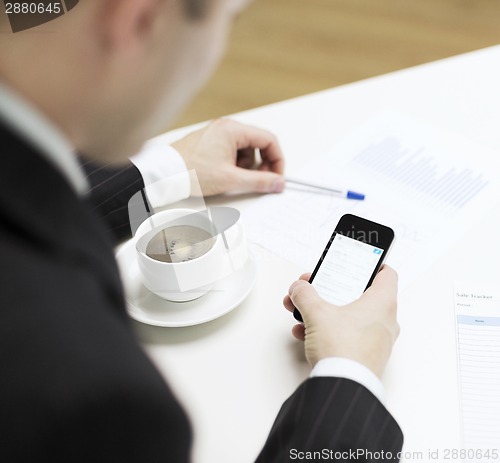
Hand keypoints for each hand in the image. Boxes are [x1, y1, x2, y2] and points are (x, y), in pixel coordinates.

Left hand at [171, 119, 284, 195]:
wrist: (165, 174)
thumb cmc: (192, 171)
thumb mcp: (231, 179)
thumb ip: (259, 181)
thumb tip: (278, 182)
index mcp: (233, 129)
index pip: (268, 139)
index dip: (277, 159)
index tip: (277, 176)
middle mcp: (226, 127)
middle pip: (258, 144)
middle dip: (261, 164)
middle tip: (258, 180)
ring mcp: (217, 134)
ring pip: (245, 149)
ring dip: (247, 165)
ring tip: (234, 178)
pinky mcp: (210, 143)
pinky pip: (232, 151)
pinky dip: (235, 164)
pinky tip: (224, 174)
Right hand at [283, 266, 398, 377]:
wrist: (343, 387)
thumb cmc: (343, 350)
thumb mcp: (317, 312)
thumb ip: (305, 295)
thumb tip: (299, 288)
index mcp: (381, 303)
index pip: (387, 274)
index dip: (373, 264)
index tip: (358, 260)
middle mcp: (384, 321)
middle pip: (360, 294)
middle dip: (333, 289)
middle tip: (318, 286)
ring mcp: (376, 340)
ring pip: (349, 316)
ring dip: (325, 311)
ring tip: (304, 310)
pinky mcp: (365, 355)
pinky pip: (346, 335)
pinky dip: (327, 330)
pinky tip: (306, 332)